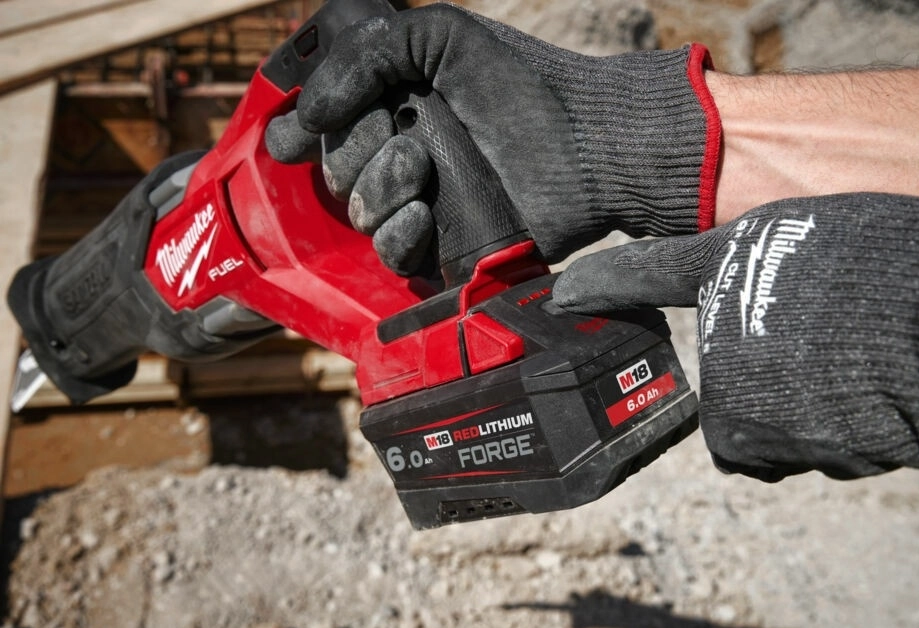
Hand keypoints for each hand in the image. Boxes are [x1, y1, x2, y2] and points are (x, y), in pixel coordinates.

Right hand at [266, 3, 719, 273]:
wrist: (584, 143)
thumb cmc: (519, 82)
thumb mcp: (438, 37)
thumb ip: (364, 54)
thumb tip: (304, 112)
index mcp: (395, 106)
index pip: (324, 126)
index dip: (299, 131)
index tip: (288, 138)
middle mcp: (400, 155)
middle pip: (334, 170)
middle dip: (352, 153)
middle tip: (402, 136)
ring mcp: (422, 204)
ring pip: (359, 212)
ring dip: (377, 187)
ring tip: (420, 164)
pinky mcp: (444, 248)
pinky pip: (392, 254)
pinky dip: (396, 233)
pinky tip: (420, 211)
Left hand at [555, 193, 918, 483]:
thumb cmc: (903, 273)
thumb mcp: (838, 246)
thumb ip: (791, 268)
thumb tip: (786, 299)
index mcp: (734, 256)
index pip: (650, 268)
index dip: (606, 282)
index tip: (564, 295)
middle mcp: (713, 318)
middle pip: (736, 367)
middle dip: (780, 376)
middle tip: (840, 359)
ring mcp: (724, 379)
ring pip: (769, 413)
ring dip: (811, 410)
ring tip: (861, 378)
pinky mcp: (745, 438)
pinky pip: (786, 449)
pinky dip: (823, 442)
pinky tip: (862, 414)